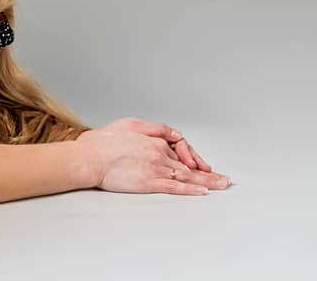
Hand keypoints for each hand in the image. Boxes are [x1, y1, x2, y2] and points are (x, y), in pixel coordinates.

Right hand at [77, 117, 229, 194]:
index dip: (195, 159)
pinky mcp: (149, 183)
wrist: (92, 156)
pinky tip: (201, 192)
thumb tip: (175, 133)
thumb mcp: (133, 124)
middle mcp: (160, 154)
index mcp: (156, 141)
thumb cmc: (106, 142)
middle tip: (225, 180)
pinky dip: (190, 190)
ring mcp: (156, 169)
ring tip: (221, 186)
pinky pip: (174, 187)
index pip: (183, 150)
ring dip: (207, 182)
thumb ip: (156, 129)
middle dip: (210, 174)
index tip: (204, 166)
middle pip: (190, 166)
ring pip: (187, 177)